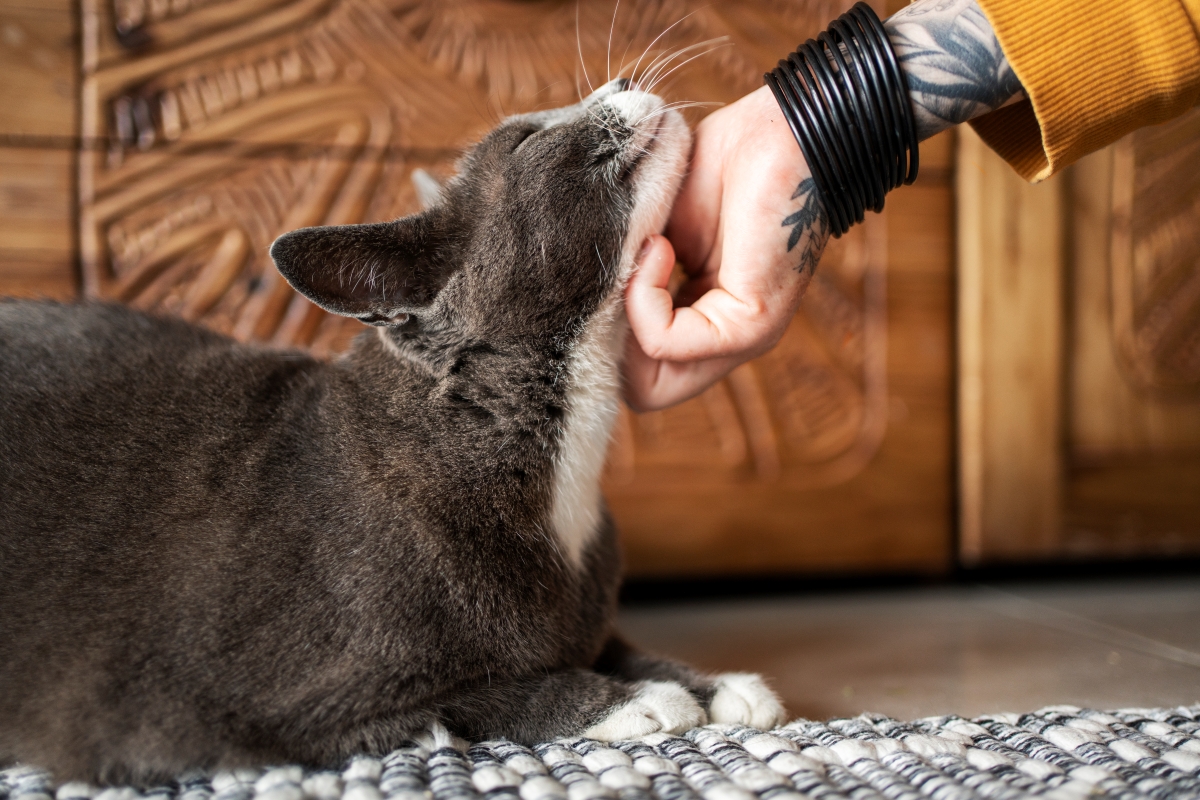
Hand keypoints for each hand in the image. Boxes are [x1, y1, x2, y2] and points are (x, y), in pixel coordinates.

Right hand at [622, 85, 828, 411]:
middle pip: (640, 394)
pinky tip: (660, 246)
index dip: (602, 339)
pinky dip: (645, 297)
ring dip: (624, 317)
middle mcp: (720, 341)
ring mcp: (739, 341)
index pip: (634, 375)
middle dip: (605, 342)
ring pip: (649, 386)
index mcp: (700, 320)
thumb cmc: (720, 166)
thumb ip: (621, 273)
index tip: (601, 279)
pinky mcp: (749, 327)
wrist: (783, 131)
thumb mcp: (650, 231)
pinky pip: (665, 343)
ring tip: (640, 254)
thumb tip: (576, 305)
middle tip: (613, 278)